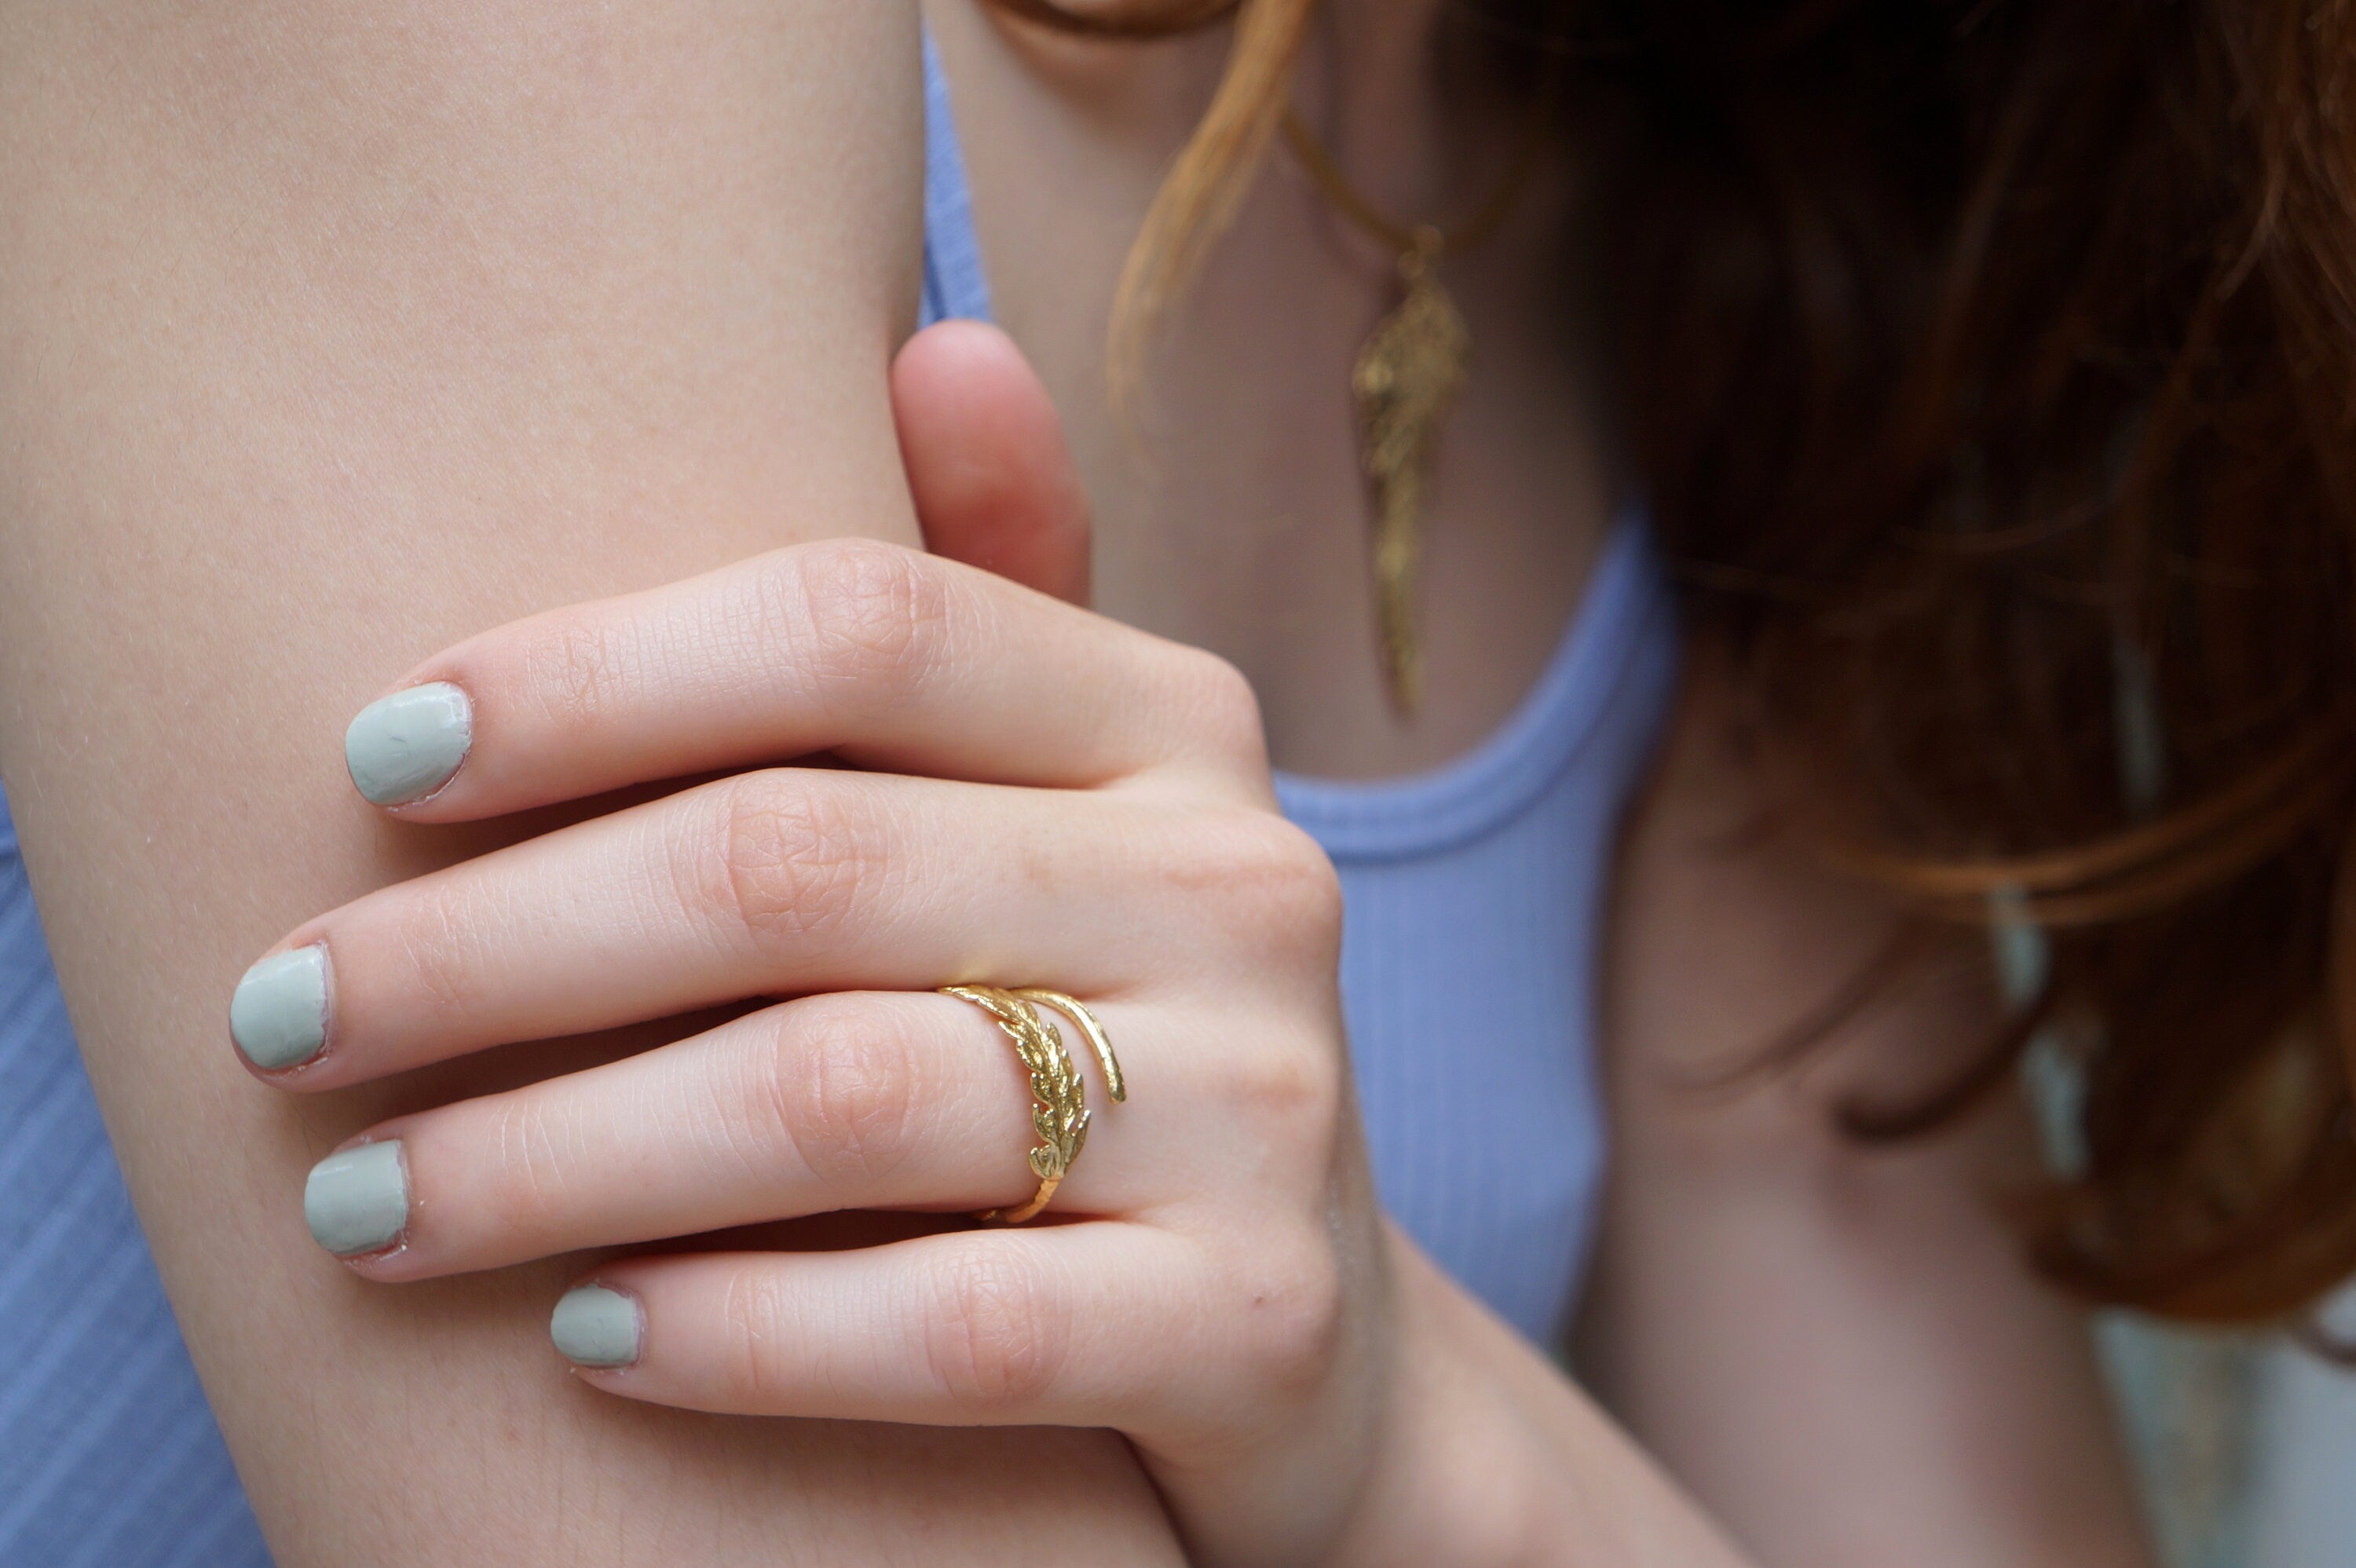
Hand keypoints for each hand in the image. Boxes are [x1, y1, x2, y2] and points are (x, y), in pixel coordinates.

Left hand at [235, 324, 1428, 1566]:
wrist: (1286, 1331)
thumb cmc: (1098, 1031)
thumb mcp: (1071, 809)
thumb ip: (991, 606)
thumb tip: (946, 344)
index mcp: (1172, 722)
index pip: (858, 623)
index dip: (587, 677)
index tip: (364, 764)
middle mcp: (1242, 884)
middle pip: (797, 864)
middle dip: (489, 947)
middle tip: (288, 1017)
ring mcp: (1265, 1106)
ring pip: (840, 1099)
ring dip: (552, 1157)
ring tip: (367, 1207)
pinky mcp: (1253, 1323)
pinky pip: (951, 1326)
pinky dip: (735, 1335)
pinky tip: (583, 1340)